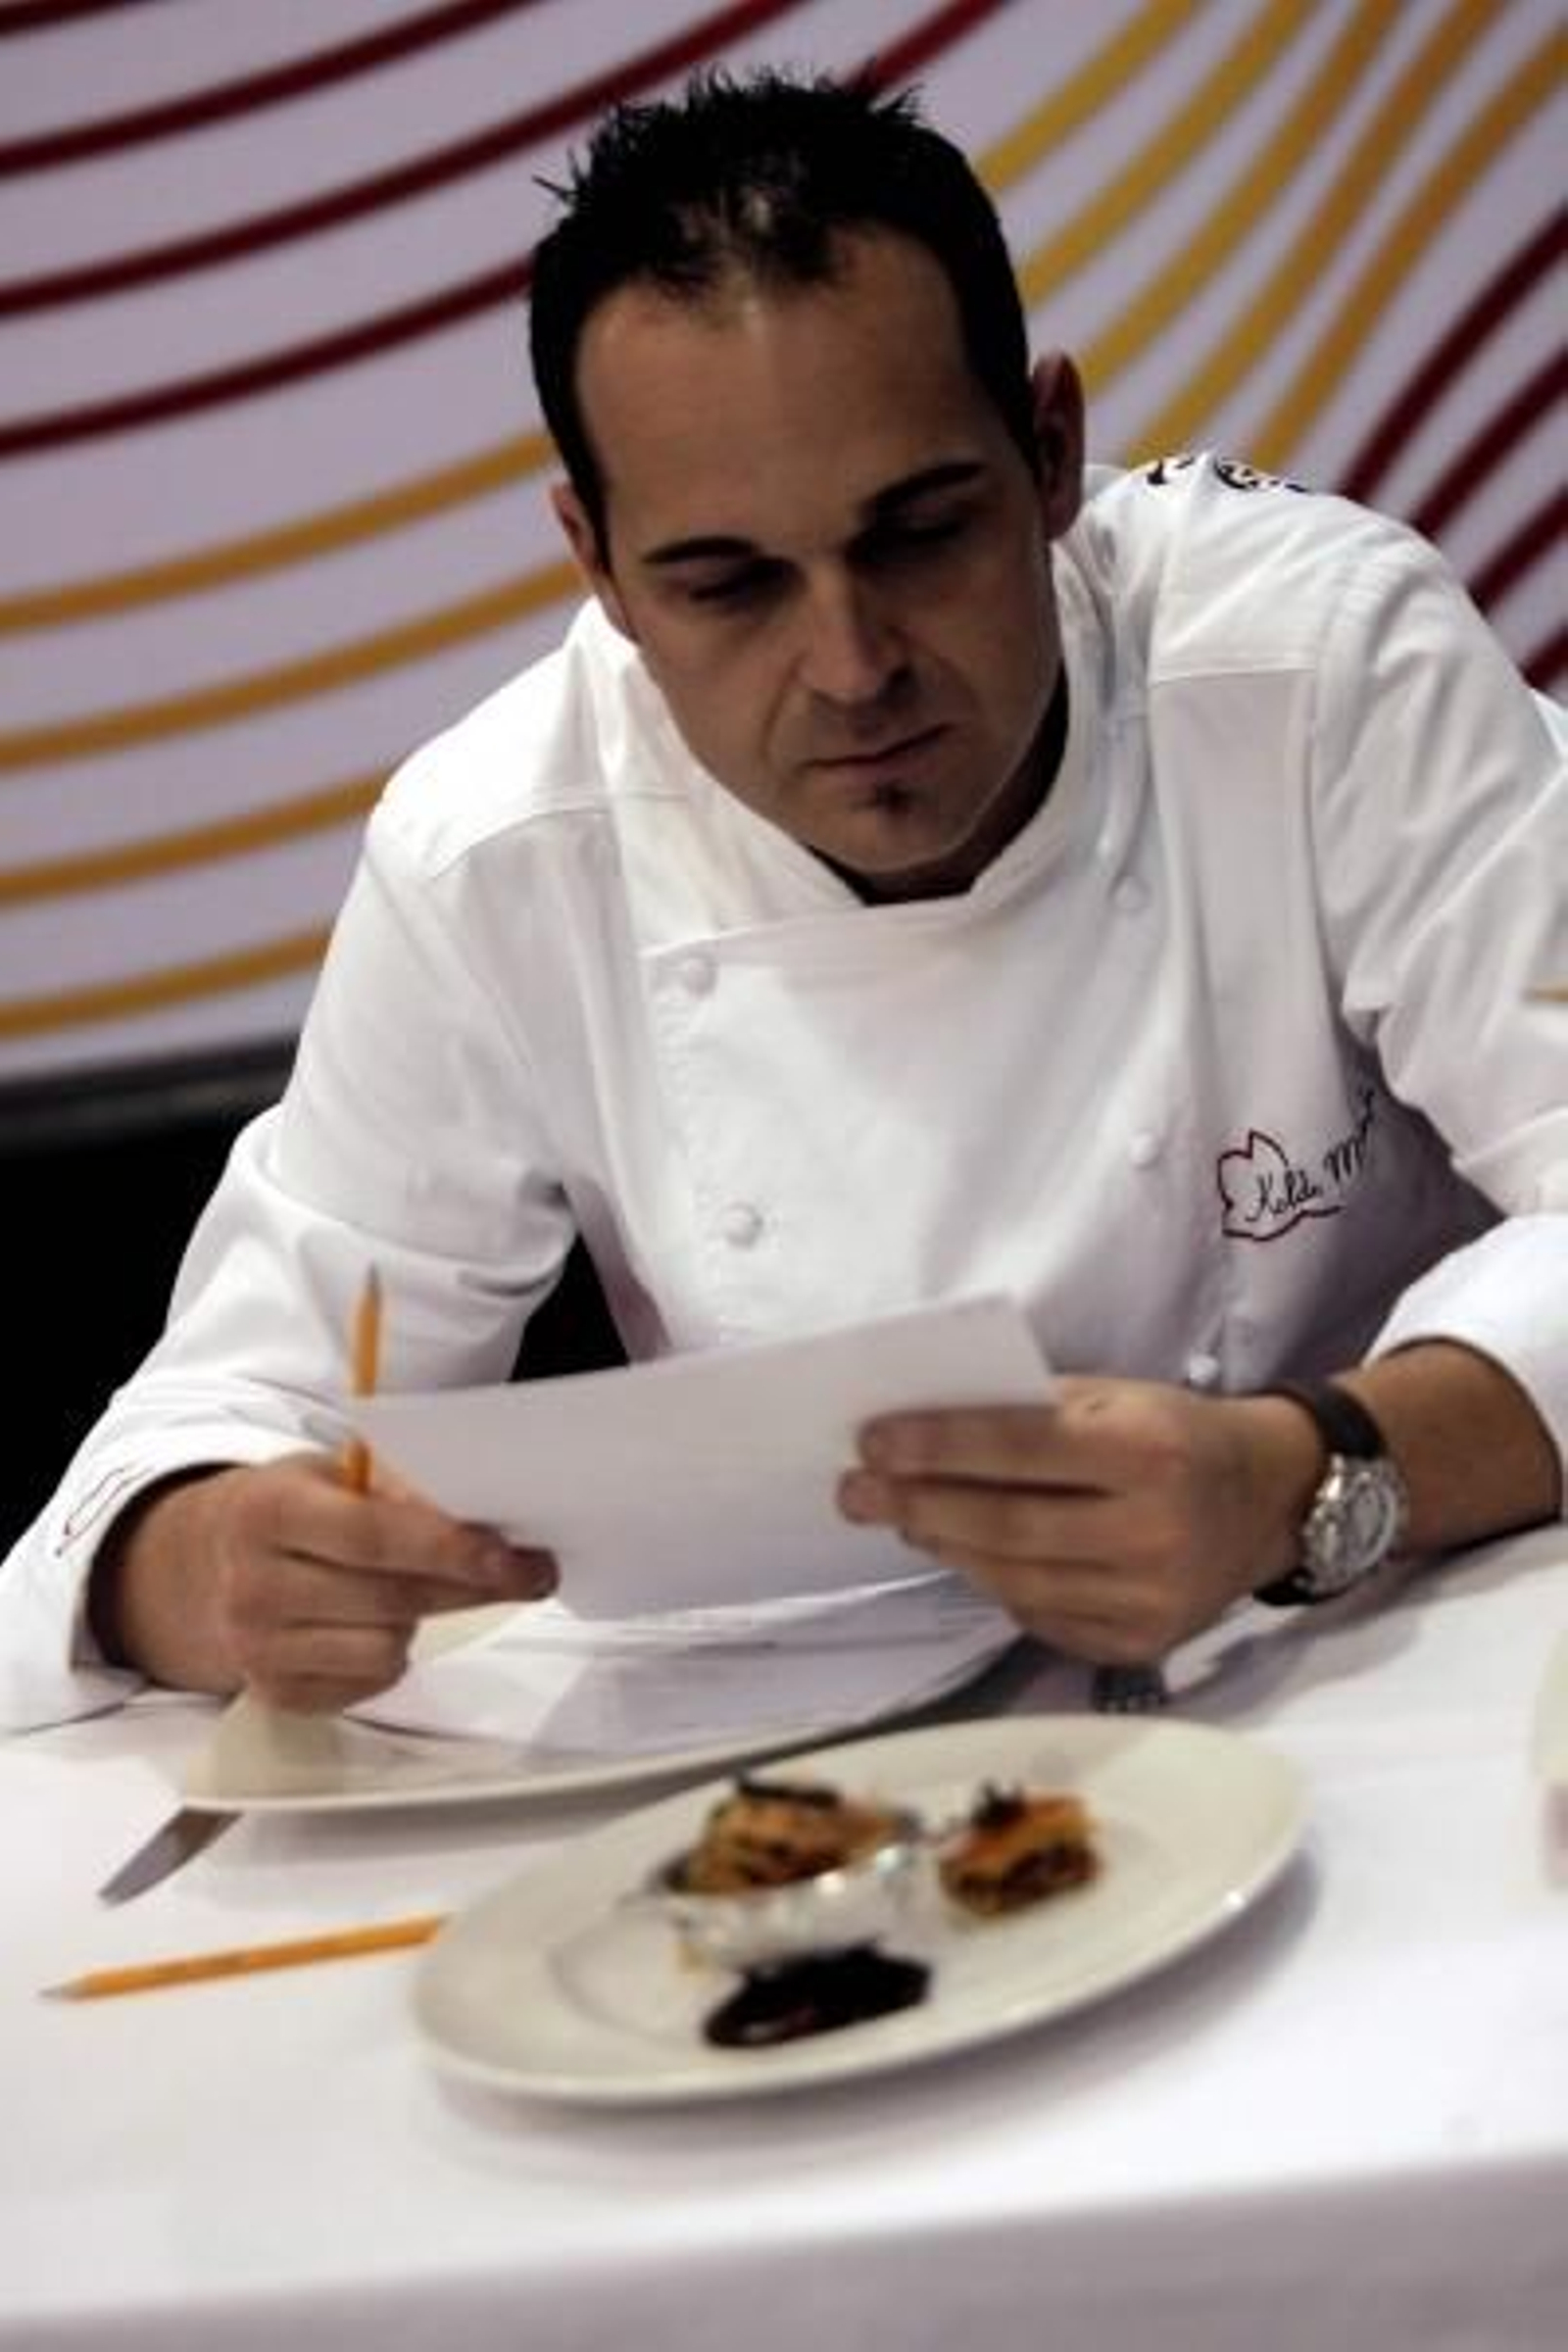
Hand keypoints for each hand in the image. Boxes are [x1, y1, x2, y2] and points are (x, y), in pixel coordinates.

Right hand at [91, 1452, 556, 1712]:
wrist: (206, 1568)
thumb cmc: (292, 1510)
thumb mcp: (329, 1471)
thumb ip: (395, 1487)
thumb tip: (474, 1515)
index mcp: (267, 1512)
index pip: (373, 1536)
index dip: (450, 1548)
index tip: (512, 1555)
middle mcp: (253, 1586)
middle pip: (392, 1598)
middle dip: (471, 1585)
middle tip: (527, 1571)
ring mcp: (258, 1649)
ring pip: (387, 1648)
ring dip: (419, 1620)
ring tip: (405, 1590)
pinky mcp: (276, 1695)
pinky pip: (371, 1683)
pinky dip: (390, 1655)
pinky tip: (373, 1624)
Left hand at [838, 1378, 1320, 1665]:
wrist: (1269, 1502)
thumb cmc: (1173, 1433)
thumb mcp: (1118, 1398)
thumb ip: (1034, 1412)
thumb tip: (925, 1433)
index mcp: (1149, 1451)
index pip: (1021, 1448)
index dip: (939, 1446)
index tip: (871, 1441)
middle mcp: (1154, 1531)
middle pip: (1007, 1526)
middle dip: (919, 1504)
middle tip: (855, 1490)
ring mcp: (1150, 1598)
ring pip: (1015, 1579)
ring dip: (946, 1546)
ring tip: (903, 1518)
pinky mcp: (1142, 1643)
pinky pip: (1041, 1617)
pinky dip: (994, 1584)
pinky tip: (964, 1555)